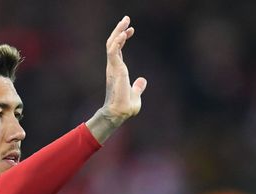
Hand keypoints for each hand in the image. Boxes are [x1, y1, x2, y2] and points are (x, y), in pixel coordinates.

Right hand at [86, 16, 147, 142]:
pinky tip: (125, 33)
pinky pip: (114, 51)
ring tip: (125, 20)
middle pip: (113, 43)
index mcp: (118, 70)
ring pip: (112, 44)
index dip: (123, 39)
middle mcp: (114, 67)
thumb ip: (138, 87)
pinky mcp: (115, 70)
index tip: (130, 30)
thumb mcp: (135, 95)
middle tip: (126, 18)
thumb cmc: (125, 107)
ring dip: (118, 31)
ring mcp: (113, 67)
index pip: (118, 50)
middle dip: (119, 30)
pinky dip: (118, 41)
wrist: (119, 114)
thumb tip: (142, 80)